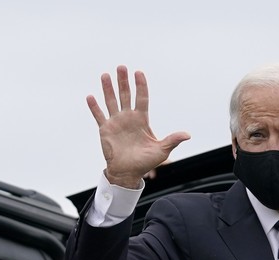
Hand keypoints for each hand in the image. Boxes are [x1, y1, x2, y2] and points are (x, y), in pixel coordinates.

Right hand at [86, 65, 189, 187]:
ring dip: (108, 88)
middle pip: (125, 95)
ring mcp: (116, 122)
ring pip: (111, 101)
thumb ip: (172, 140)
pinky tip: (90, 97)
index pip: (142, 98)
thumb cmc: (145, 162)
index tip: (139, 72)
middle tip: (121, 67)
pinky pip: (99, 116)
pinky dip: (94, 107)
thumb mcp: (161, 151)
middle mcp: (128, 118)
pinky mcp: (105, 130)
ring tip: (105, 75)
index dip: (140, 85)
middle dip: (123, 81)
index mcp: (142, 120)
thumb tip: (187, 135)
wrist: (128, 173)